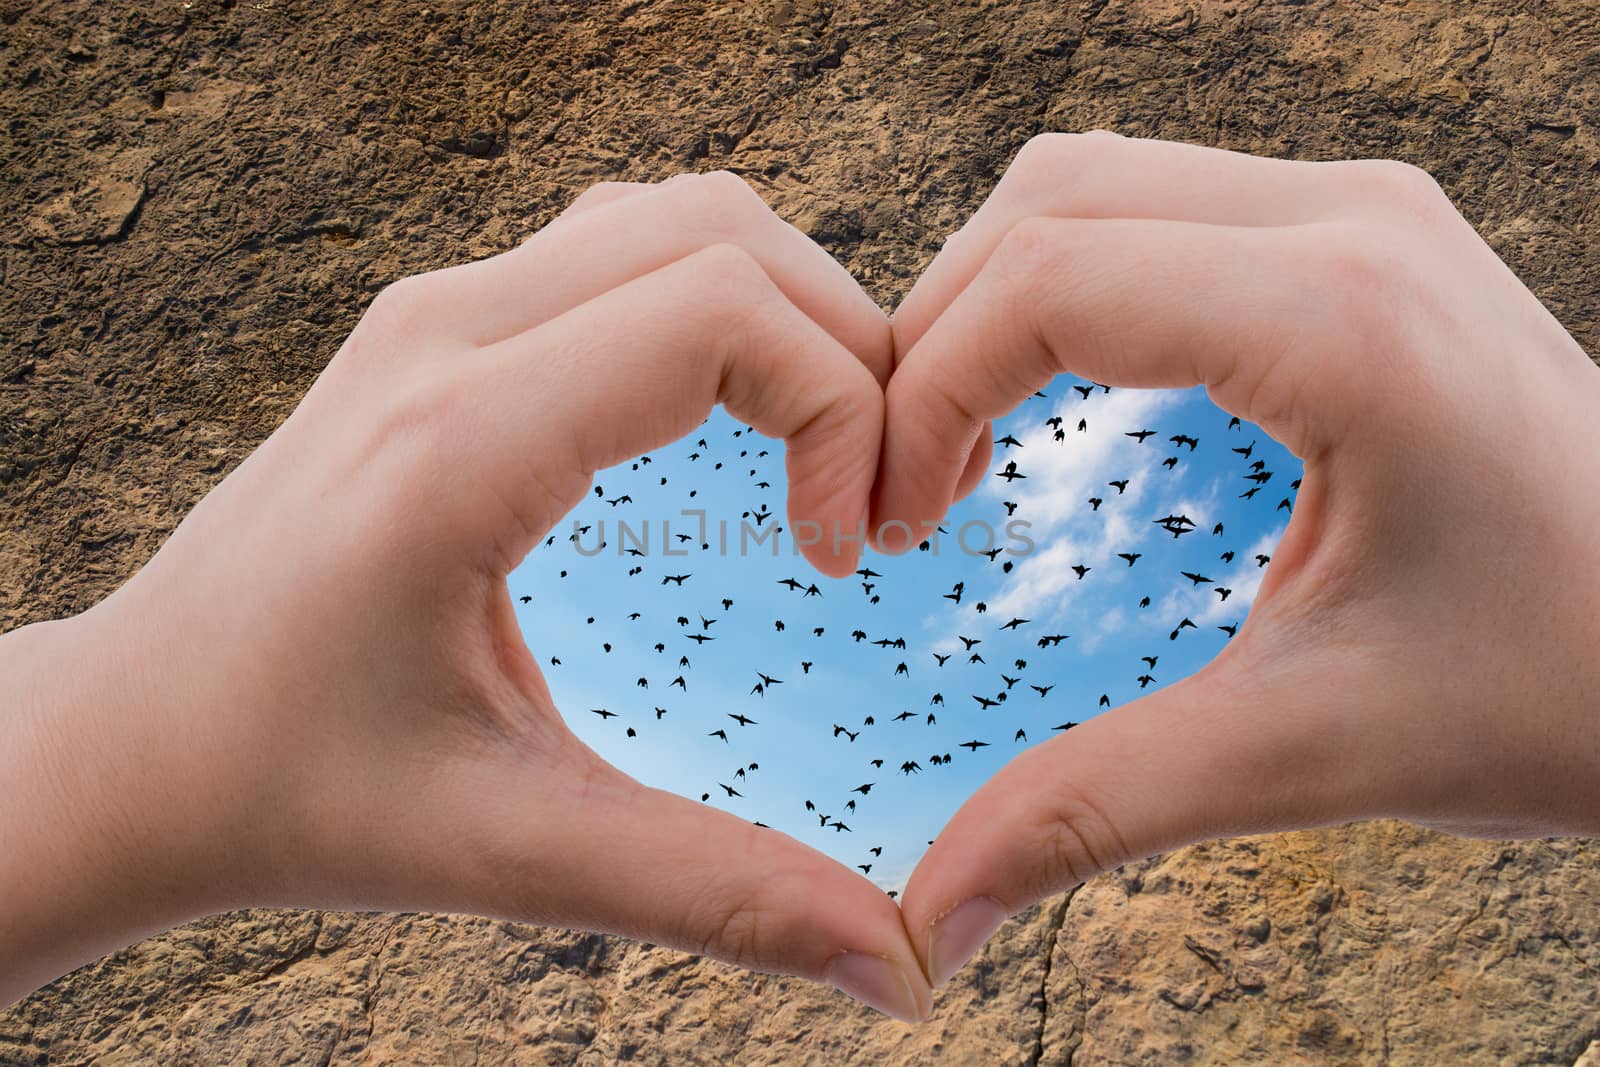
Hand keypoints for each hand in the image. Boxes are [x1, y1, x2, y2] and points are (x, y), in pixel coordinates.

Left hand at [1, 171, 933, 1020]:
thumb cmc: (286, 790)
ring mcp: (433, 315)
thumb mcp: (507, 849)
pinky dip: (719, 306)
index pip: (720, 312)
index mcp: (457, 444)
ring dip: (788, 313)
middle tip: (871, 499)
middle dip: (847, 350)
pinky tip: (730, 421)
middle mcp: (442, 336)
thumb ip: (715, 895)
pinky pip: (621, 249)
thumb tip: (898, 962)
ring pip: (678, 219)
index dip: (842, 412)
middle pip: (724, 236)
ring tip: (825, 449)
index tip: (849, 553)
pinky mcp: (438, 330)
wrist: (133, 740)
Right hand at [873, 131, 1599, 987]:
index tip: (888, 524)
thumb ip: (1096, 811)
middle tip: (906, 494)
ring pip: (1094, 187)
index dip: (922, 394)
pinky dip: (1067, 290)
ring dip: (995, 303)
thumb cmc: (1566, 687)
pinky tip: (1056, 401)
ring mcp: (1366, 213)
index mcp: (1344, 318)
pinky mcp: (1364, 240)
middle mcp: (1354, 221)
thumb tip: (929, 916)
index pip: (1047, 282)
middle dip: (938, 340)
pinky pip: (1158, 209)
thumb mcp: (1314, 748)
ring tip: (962, 446)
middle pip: (1048, 207)